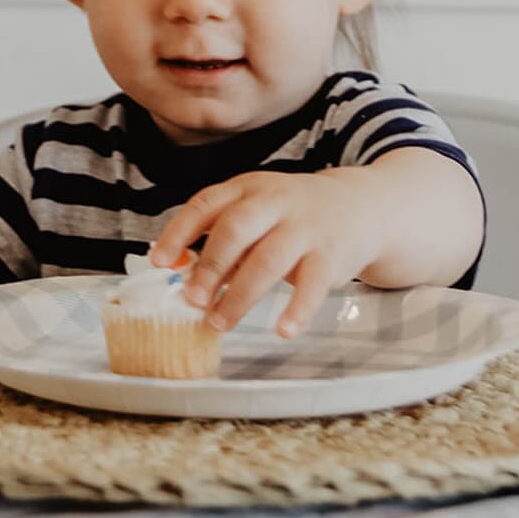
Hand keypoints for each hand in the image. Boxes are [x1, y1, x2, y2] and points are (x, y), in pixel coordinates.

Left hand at [149, 169, 372, 337]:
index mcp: (248, 188)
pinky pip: (313, 284)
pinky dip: (297, 309)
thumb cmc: (293, 214)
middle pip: (235, 228)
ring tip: (220, 322)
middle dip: (209, 265)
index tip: (158, 261)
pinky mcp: (331, 254)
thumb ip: (223, 240)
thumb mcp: (257, 212)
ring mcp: (305, 226)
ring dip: (240, 295)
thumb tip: (182, 276)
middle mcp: (274, 201)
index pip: (206, 204)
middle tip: (191, 299)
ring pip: (268, 259)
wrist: (360, 205)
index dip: (179, 232)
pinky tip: (282, 329)